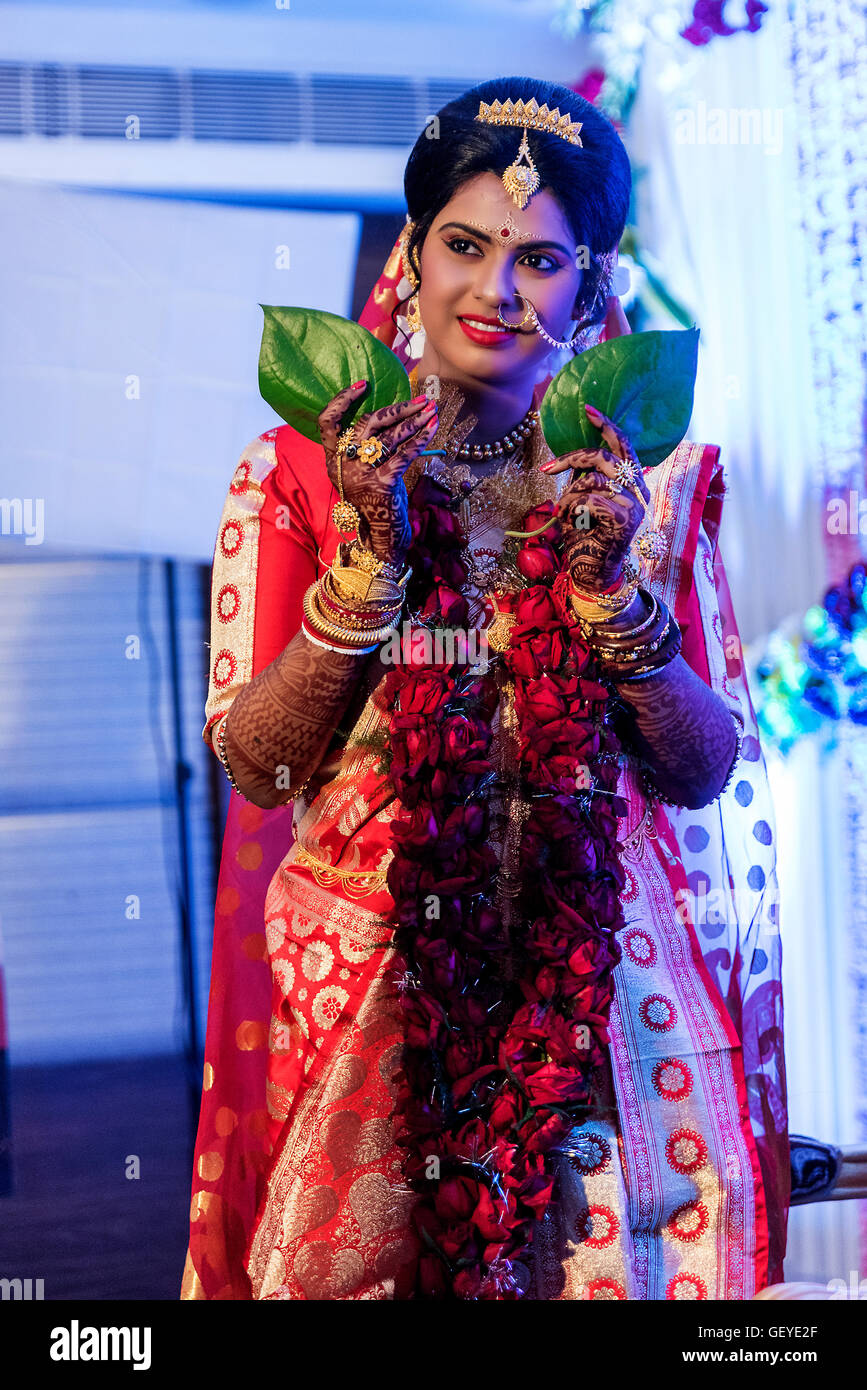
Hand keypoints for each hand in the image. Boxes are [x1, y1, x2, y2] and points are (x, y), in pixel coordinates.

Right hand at [318, 382, 437, 565]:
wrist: (381, 537)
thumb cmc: (375, 499)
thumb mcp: (360, 473)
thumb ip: (363, 448)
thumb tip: (390, 414)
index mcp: (332, 460)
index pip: (326, 422)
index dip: (342, 400)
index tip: (362, 384)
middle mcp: (342, 466)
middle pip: (367, 424)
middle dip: (398, 408)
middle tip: (422, 400)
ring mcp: (361, 476)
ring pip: (389, 437)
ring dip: (415, 421)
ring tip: (432, 410)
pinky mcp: (382, 484)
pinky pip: (404, 455)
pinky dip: (420, 440)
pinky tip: (433, 429)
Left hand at [541, 404, 649, 592]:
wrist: (592, 572)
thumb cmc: (586, 537)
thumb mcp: (583, 500)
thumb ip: (586, 477)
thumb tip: (574, 457)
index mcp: (632, 483)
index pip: (623, 446)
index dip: (607, 426)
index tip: (588, 409)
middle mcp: (639, 491)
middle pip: (606, 456)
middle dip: (573, 458)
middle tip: (549, 468)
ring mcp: (635, 505)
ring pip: (594, 479)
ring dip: (568, 493)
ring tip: (561, 510)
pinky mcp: (625, 519)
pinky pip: (590, 499)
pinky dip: (572, 507)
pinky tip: (569, 520)